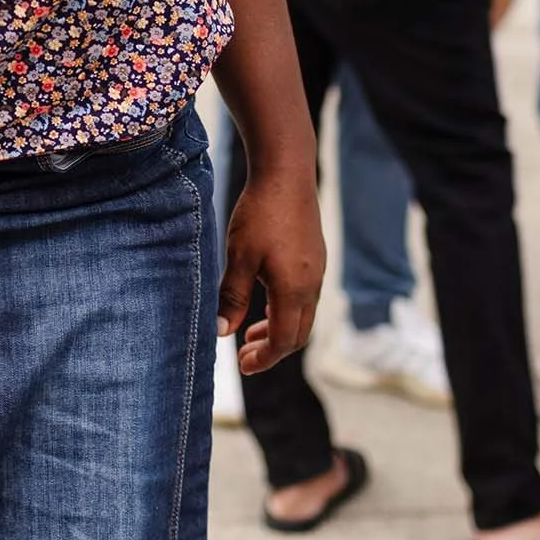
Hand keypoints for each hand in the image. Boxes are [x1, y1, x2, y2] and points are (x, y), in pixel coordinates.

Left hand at [217, 172, 324, 374]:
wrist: (286, 173)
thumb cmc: (260, 214)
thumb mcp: (239, 257)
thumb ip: (232, 297)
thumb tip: (221, 331)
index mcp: (294, 290)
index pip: (283, 341)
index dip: (264, 359)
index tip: (243, 366)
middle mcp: (312, 285)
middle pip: (297, 334)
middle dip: (272, 350)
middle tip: (244, 355)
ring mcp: (317, 271)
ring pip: (302, 316)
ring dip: (278, 329)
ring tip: (250, 332)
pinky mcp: (316, 258)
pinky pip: (305, 298)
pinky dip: (285, 311)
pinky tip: (265, 302)